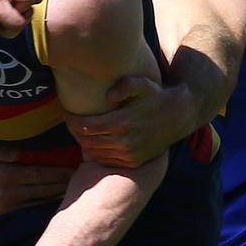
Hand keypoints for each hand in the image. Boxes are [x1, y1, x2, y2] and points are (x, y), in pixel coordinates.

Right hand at [0, 146, 71, 218]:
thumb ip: (3, 150)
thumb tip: (23, 150)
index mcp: (7, 176)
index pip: (39, 174)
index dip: (59, 173)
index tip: (75, 168)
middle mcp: (11, 193)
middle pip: (44, 189)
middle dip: (64, 184)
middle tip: (85, 179)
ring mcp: (10, 205)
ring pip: (40, 200)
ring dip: (58, 195)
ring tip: (78, 190)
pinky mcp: (7, 213)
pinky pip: (31, 206)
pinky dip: (46, 202)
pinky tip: (58, 199)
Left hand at [65, 75, 182, 167]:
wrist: (179, 116)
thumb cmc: (156, 95)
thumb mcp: (143, 83)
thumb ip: (125, 85)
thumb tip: (107, 96)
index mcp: (121, 123)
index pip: (85, 126)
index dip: (71, 120)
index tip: (66, 112)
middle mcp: (124, 141)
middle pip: (85, 140)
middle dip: (74, 131)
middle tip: (71, 121)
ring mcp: (129, 154)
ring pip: (94, 152)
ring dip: (83, 142)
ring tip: (80, 130)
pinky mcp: (133, 162)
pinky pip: (106, 160)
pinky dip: (96, 152)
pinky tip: (94, 141)